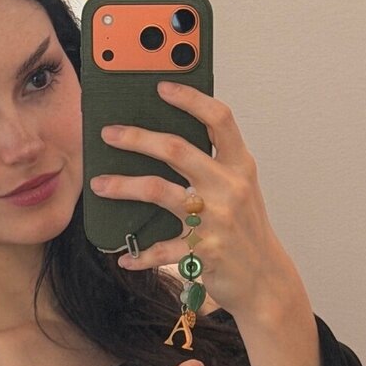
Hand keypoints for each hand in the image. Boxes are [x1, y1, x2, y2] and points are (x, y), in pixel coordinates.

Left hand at [88, 82, 305, 320]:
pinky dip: (140, 254)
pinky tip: (125, 256)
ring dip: (123, 186)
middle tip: (109, 133)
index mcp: (239, 166)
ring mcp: (216, 219)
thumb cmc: (245, 230)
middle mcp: (229, 187)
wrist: (265, 278)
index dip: (190, 99)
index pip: (219, 119)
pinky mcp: (204, 252)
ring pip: (159, 191)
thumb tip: (168, 138)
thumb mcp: (240, 189)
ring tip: (100, 184)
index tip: (162, 86)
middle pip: (176, 149)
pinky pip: (161, 249)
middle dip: (137, 138)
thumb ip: (214, 163)